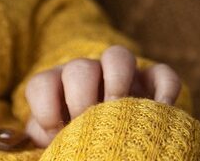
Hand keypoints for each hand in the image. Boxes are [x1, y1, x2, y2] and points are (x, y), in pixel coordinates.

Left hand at [22, 45, 180, 146]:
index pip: (42, 83)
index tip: (55, 130)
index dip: (44, 107)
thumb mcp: (53, 140)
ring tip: (118, 110)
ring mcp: (121, 75)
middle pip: (79, 68)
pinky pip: (162, 74)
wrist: (108, 141)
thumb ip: (43, 137)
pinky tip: (160, 111)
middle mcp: (87, 75)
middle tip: (87, 121)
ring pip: (118, 56)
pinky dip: (164, 89)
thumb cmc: (75, 141)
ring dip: (117, 80)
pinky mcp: (152, 82)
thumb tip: (35, 142)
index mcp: (57, 88)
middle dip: (80, 96)